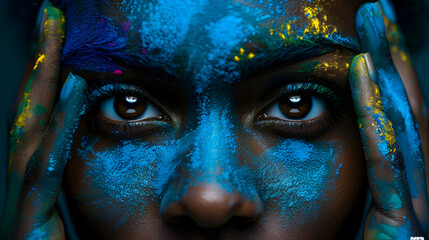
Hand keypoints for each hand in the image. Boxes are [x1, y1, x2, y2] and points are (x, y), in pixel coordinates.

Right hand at [0, 5, 86, 238]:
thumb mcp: (61, 208)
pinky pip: (46, 163)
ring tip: (56, 33)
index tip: (58, 34)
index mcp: (32, 175)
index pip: (36, 114)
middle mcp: (20, 178)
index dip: (43, 72)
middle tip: (50, 14)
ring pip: (30, 125)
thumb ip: (66, 172)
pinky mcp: (27, 221)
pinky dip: (58, 123)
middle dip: (37, 59)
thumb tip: (81, 135)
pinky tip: (73, 87)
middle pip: (27, 107)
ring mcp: (20, 197)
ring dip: (42, 77)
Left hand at [351, 1, 428, 237]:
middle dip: (394, 56)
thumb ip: (364, 181)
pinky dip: (374, 111)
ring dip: (389, 68)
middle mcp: (419, 187)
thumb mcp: (356, 215)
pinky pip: (386, 158)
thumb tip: (353, 138)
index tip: (371, 38)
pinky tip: (361, 70)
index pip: (400, 119)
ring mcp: (418, 205)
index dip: (391, 73)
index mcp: (406, 186)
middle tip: (377, 11)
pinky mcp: (405, 225)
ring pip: (404, 122)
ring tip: (375, 21)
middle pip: (407, 109)